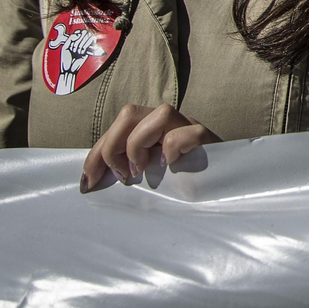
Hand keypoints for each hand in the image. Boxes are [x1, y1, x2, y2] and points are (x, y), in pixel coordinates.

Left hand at [81, 104, 219, 190]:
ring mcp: (190, 128)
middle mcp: (169, 124)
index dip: (97, 152)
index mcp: (151, 130)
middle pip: (130, 112)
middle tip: (121, 176)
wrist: (219, 195)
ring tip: (142, 171)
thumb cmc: (179, 188)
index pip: (117, 126)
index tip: (88, 183)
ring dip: (140, 145)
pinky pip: (187, 132)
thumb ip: (123, 172)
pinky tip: (170, 166)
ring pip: (161, 113)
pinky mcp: (208, 141)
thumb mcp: (144, 178)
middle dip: (113, 146)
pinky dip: (173, 147)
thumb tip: (88, 182)